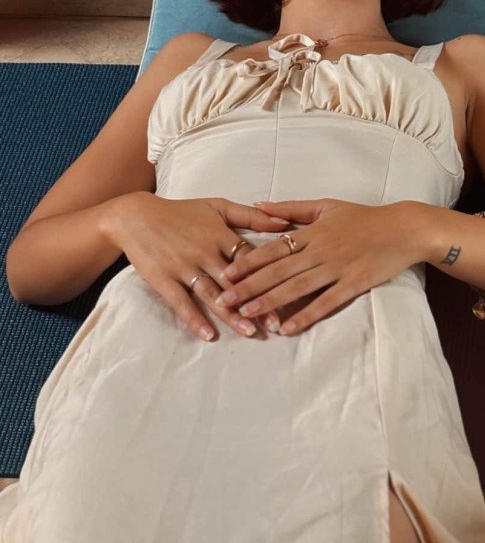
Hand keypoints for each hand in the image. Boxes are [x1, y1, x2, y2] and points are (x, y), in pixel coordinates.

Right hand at [108, 192, 290, 341]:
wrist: (137, 217)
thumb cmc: (182, 212)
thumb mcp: (218, 207)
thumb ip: (252, 216)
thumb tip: (285, 222)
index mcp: (221, 235)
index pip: (251, 259)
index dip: (270, 276)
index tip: (289, 294)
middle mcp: (205, 252)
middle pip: (236, 281)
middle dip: (257, 302)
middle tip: (275, 324)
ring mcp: (184, 267)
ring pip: (212, 294)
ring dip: (231, 314)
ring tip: (250, 332)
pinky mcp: (164, 280)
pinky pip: (182, 303)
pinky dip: (194, 319)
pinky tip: (208, 335)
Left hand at [215, 199, 424, 334]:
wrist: (402, 229)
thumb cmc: (363, 217)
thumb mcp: (326, 206)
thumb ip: (291, 208)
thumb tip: (260, 205)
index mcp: (312, 231)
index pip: (273, 248)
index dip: (248, 262)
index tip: (226, 273)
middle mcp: (320, 250)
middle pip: (279, 271)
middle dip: (249, 286)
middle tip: (224, 300)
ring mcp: (337, 268)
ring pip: (297, 287)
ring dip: (270, 301)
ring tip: (247, 314)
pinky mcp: (354, 283)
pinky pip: (326, 302)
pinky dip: (306, 315)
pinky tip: (288, 328)